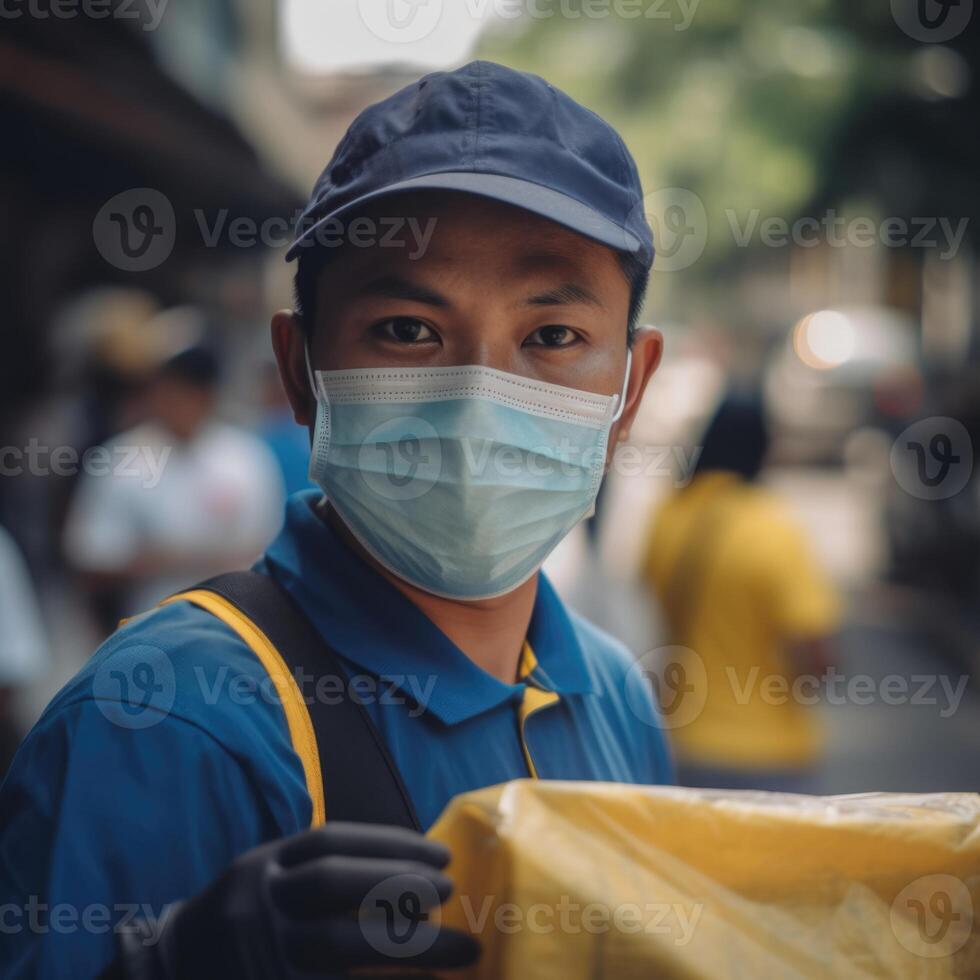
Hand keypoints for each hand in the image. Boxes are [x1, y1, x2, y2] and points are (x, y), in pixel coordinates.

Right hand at [112, 822, 479, 978]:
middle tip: (449, 889)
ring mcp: (263, 957)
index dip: (391, 842)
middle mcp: (259, 905)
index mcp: (262, 866)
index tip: (439, 852)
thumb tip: (407, 868)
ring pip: (341, 946)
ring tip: (461, 948)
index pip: (331, 841)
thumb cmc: (239, 922)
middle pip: (335, 885)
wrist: (169, 975)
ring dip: (407, 947)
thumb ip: (317, 871)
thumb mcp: (266, 879)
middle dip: (398, 883)